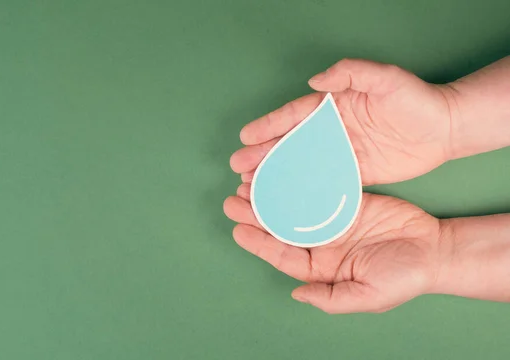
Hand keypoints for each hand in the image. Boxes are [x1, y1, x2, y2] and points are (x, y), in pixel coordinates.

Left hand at [224, 186, 441, 313]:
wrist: (434, 250)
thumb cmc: (403, 277)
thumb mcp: (368, 296)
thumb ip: (332, 298)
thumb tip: (297, 294)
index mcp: (321, 267)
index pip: (282, 255)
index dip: (259, 242)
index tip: (237, 229)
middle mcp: (321, 243)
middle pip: (281, 228)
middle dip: (256, 214)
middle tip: (234, 198)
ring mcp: (331, 220)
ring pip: (293, 206)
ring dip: (271, 195)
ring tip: (249, 182)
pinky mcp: (344, 200)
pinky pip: (316, 190)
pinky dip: (297, 182)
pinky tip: (282, 171)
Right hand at [230, 58, 455, 184]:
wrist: (445, 129)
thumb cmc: (415, 100)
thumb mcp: (386, 78)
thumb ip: (352, 73)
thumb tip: (315, 81)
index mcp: (334, 106)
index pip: (295, 116)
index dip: (269, 126)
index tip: (245, 137)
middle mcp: (331, 130)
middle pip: (290, 142)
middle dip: (263, 154)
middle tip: (239, 167)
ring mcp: (341, 152)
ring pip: (301, 164)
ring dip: (277, 173)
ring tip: (253, 185)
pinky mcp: (354, 172)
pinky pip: (323, 181)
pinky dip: (303, 189)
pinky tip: (286, 198)